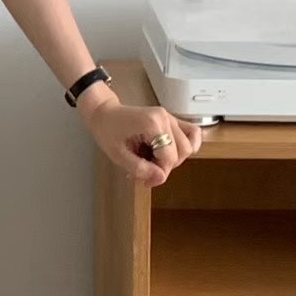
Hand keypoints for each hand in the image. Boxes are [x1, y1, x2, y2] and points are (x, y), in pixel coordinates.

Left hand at [77, 87, 202, 186]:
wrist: (104, 113)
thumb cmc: (107, 130)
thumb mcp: (117, 154)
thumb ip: (139, 168)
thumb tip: (160, 178)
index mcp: (152, 123)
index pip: (169, 156)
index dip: (160, 173)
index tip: (146, 181)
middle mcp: (165, 118)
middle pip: (182, 151)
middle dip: (166, 167)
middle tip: (148, 173)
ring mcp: (170, 117)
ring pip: (189, 144)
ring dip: (175, 158)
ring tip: (155, 162)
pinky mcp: (171, 119)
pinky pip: (191, 132)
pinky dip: (186, 146)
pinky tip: (171, 154)